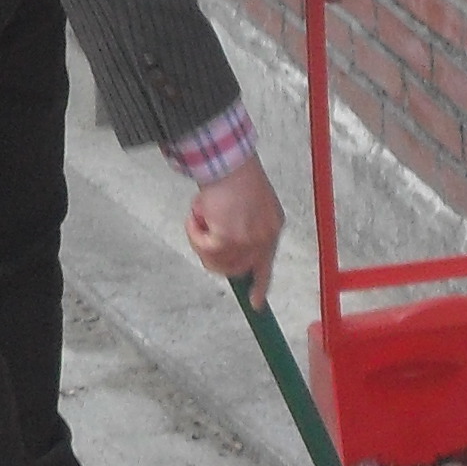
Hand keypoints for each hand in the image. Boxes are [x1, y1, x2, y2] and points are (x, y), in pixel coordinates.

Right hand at [186, 161, 283, 303]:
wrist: (229, 161)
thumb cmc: (235, 173)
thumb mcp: (249, 204)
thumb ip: (243, 226)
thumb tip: (222, 246)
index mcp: (272, 227)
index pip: (267, 265)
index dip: (260, 287)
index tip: (255, 304)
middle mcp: (264, 238)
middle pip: (236, 269)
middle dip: (214, 257)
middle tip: (201, 235)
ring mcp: (247, 241)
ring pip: (216, 261)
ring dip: (201, 241)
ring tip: (199, 217)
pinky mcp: (228, 239)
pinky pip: (203, 248)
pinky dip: (194, 233)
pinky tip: (195, 216)